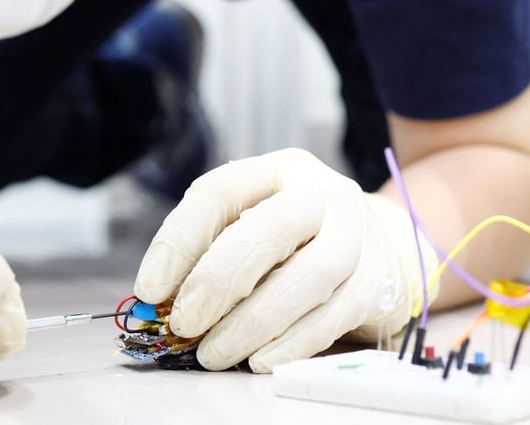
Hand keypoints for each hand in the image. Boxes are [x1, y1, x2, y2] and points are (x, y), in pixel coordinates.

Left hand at [134, 148, 436, 371]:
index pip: (221, 191)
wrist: (379, 242)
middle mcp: (321, 194)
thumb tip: (160, 296)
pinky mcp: (376, 281)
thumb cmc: (294, 235)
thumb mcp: (251, 219)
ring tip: (212, 352)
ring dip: (252, 322)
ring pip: (310, 275)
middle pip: (272, 227)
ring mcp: (356, 235)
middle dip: (219, 280)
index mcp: (278, 169)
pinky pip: (334, 316)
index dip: (179, 240)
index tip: (150, 288)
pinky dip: (291, 343)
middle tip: (184, 322)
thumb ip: (209, 247)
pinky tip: (257, 359)